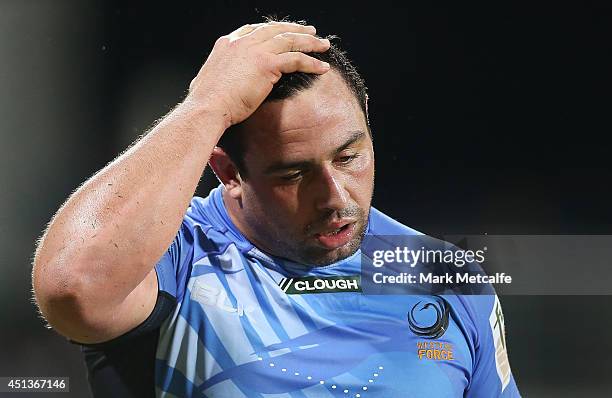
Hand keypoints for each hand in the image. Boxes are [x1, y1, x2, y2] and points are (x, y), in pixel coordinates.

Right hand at [187, 21, 330, 126]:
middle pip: (276, 30)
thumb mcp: (207, 82)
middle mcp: (242, 42)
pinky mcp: (267, 64)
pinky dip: (311, 62)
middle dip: (295, 29)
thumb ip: (219, 77)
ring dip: (309, 42)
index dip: (272, 30)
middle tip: (310, 32)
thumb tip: (217, 85)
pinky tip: (322, 67)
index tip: (284, 32)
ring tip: (323, 45)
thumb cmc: (205, 103)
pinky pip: (296, 59)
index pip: (254, 30)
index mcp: (227, 44)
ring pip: (290, 40)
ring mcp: (255, 51)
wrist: (207, 108)